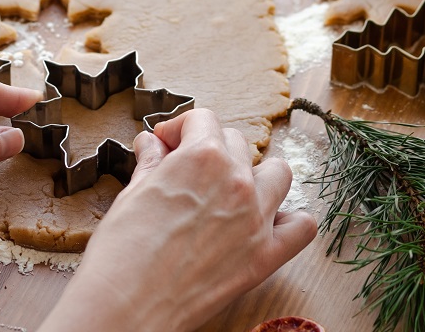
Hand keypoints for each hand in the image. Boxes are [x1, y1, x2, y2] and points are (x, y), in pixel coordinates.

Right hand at [39, 109, 316, 331]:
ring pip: (278, 173)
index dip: (181, 129)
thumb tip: (151, 144)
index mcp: (202, 157)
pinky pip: (301, 226)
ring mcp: (257, 218)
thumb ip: (150, 163)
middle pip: (237, 143)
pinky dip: (289, 220)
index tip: (167, 145)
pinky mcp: (266, 256)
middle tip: (187, 172)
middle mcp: (236, 181)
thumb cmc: (122, 251)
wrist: (127, 304)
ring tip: (231, 191)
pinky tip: (266, 222)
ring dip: (256, 175)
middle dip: (211, 150)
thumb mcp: (131, 193)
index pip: (204, 120)